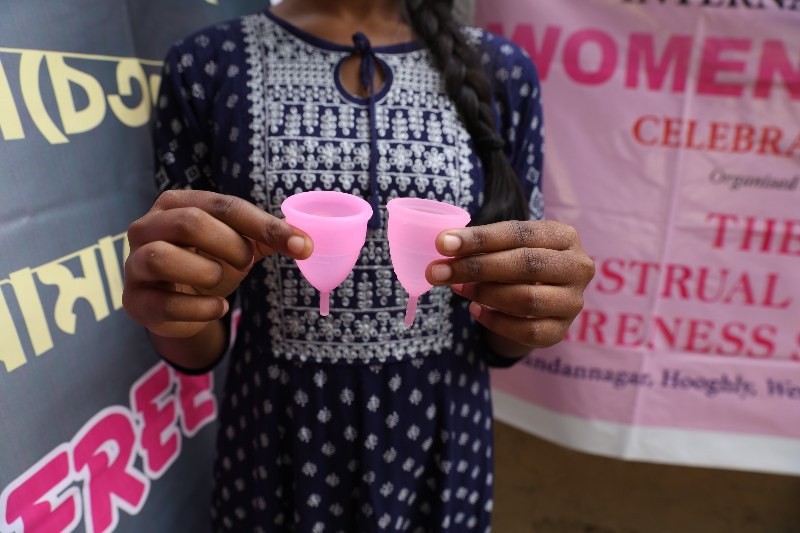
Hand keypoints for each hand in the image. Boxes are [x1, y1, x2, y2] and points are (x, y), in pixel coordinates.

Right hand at [123, 190, 311, 338]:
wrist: (176, 304)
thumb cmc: (206, 262)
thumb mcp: (237, 244)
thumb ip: (267, 238)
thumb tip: (305, 242)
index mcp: (176, 204)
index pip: (224, 206)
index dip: (266, 226)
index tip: (303, 246)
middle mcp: (147, 227)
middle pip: (190, 223)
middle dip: (231, 245)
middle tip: (247, 262)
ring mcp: (134, 263)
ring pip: (162, 257)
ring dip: (206, 272)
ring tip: (221, 282)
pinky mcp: (135, 300)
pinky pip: (163, 303)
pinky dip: (199, 309)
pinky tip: (217, 307)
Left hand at [426, 220, 594, 356]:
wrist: (541, 301)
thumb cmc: (519, 263)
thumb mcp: (507, 247)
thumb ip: (482, 245)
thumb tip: (445, 245)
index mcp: (564, 237)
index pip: (520, 233)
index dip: (479, 238)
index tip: (442, 243)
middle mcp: (577, 267)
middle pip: (525, 265)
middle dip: (477, 267)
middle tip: (438, 271)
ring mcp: (572, 302)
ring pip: (526, 299)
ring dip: (484, 293)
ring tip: (458, 288)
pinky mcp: (560, 331)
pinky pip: (525, 330)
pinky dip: (494, 321)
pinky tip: (475, 310)